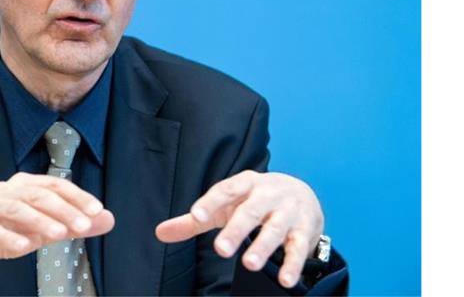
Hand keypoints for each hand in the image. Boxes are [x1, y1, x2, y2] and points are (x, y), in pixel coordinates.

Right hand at [0, 172, 113, 294]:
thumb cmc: (6, 233)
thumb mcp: (45, 230)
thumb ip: (75, 224)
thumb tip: (107, 219)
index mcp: (25, 185)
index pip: (56, 185)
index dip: (77, 196)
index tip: (96, 210)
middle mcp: (7, 190)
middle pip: (39, 194)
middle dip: (64, 209)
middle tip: (83, 226)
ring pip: (16, 209)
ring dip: (40, 221)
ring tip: (59, 234)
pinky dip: (8, 237)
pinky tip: (23, 247)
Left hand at [155, 170, 323, 288]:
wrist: (302, 193)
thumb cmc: (253, 201)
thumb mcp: (225, 205)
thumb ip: (195, 220)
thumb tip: (159, 232)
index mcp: (244, 184)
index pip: (225, 190)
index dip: (210, 201)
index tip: (196, 215)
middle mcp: (267, 194)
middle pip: (250, 211)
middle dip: (236, 230)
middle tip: (220, 250)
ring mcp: (288, 211)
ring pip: (275, 228)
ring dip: (263, 246)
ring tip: (250, 265)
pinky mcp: (304, 229)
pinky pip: (298, 247)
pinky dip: (293, 264)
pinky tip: (285, 280)